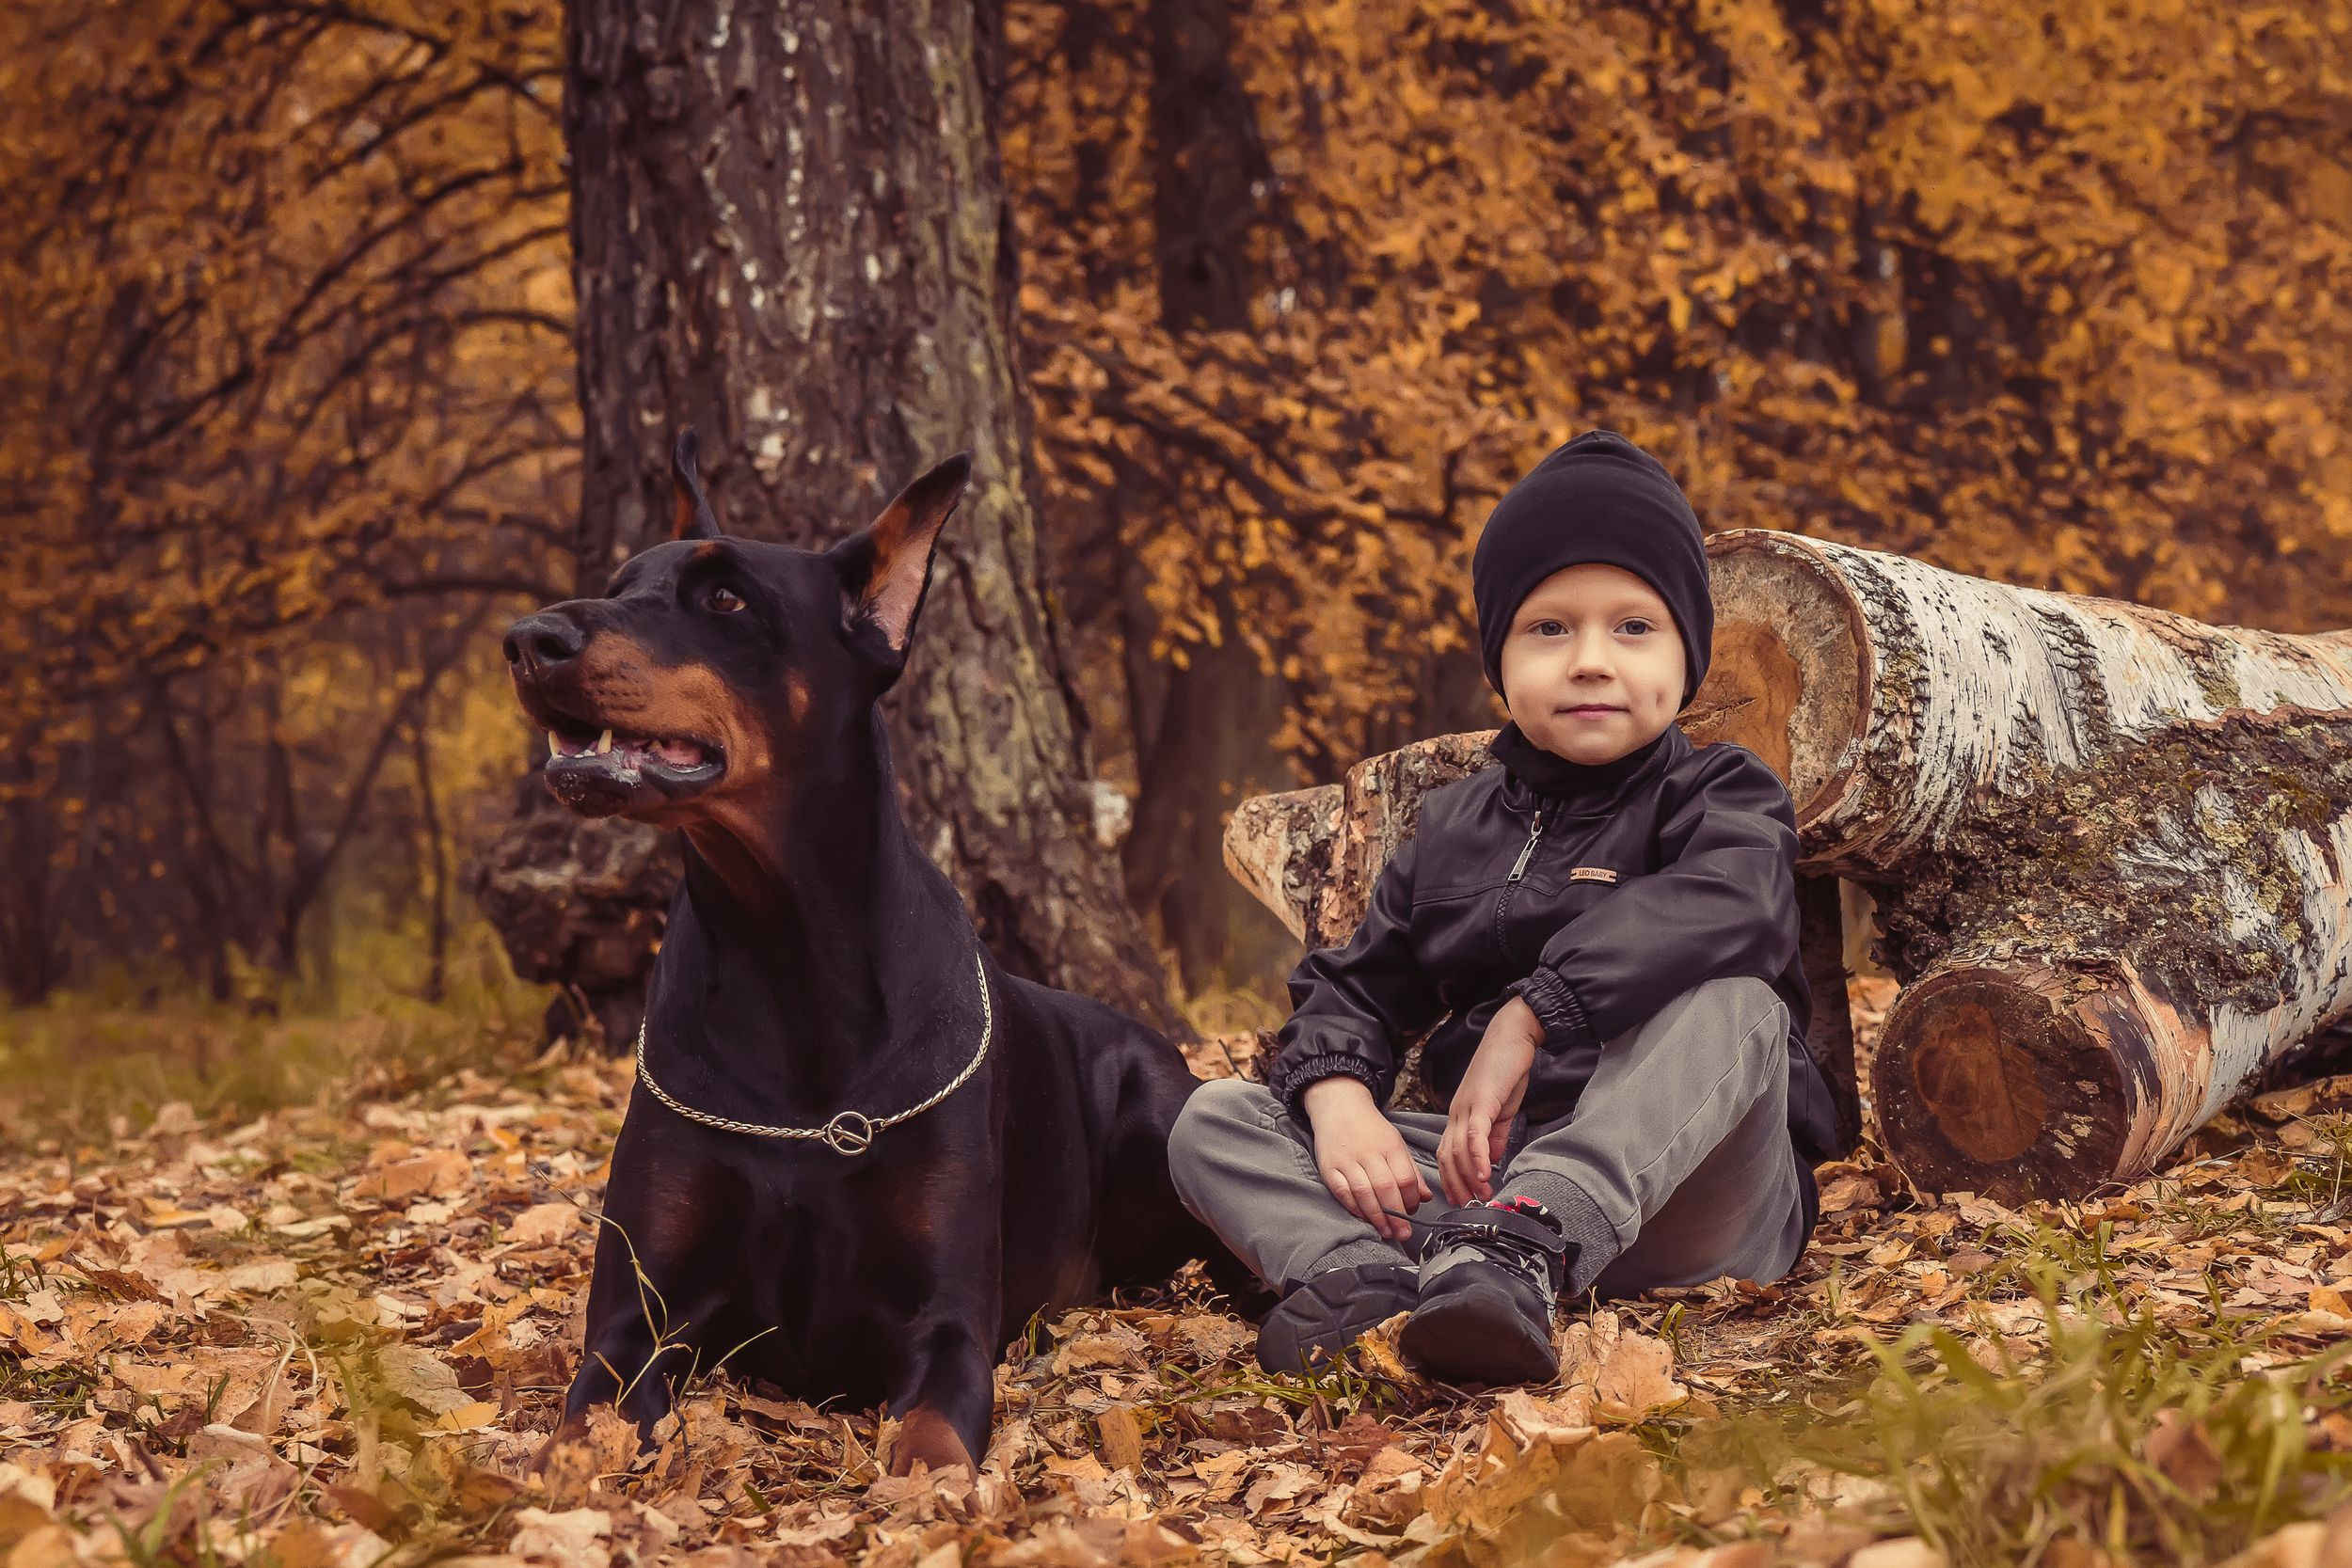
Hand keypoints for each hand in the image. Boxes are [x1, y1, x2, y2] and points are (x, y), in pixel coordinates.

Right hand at [1301, 1076, 1430, 1242]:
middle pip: (1386, 1189)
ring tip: (1386, 1232)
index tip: (1413, 1212)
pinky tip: (1365, 1218)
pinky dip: (1355, 1209)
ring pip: (1364, 1194)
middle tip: (1403, 1233)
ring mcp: (1347, 1161)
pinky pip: (1343, 1193)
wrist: (1339, 1107)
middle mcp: (1369, 1153)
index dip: (1411, 1200)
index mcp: (1390, 1146)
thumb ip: (1411, 1171)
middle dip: (1397, 1216)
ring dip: (1377, 1217)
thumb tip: (1426, 1197)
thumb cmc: (1371, 1129)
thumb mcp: (1396, 1143)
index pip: (1406, 1179)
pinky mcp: (1329, 1168)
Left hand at [1439, 996, 1541, 1203]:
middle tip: (1471, 1205)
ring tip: (1480, 1195)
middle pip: (1448, 1156)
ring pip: (1458, 1149)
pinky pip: (1475, 1134)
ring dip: (1468, 1176)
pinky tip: (1484, 1173)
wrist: (1513, 1036)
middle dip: (1458, 1184)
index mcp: (1460, 1115)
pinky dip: (1477, 1156)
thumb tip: (1490, 1159)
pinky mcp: (1482, 1101)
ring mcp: (1467, 1107)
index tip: (1462, 1199)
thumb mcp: (1500, 1108)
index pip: (1447, 1153)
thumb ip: (1495, 1134)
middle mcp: (1457, 1113)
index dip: (1452, 1179)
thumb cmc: (1507, 1070)